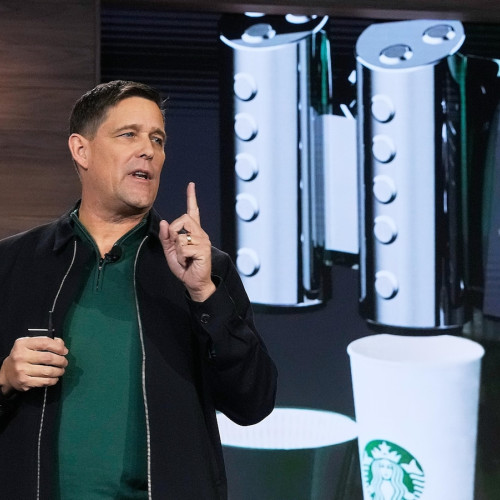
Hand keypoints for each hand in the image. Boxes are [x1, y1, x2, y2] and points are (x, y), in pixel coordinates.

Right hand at [0, 336, 67, 395]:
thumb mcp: (30, 345)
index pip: (45, 343)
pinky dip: (53, 380)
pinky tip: (55, 378)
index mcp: (23, 344)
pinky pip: (44, 381)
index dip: (58, 347)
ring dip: (59, 371)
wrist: (7, 373)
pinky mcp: (24, 382)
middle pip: (48, 358)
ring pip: (48, 371)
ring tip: (61, 370)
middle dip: (61, 360)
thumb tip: (61, 345)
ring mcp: (22, 370)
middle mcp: (21, 356)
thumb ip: (46, 342)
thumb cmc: (23, 356)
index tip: (64, 351)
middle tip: (64, 362)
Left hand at [159, 182, 215, 301]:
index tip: (191, 185)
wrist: (194, 282)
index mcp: (194, 232)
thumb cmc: (184, 267)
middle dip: (174, 231)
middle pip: (183, 219)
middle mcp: (200, 234)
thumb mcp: (170, 251)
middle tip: (176, 246)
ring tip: (184, 258)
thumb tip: (164, 222)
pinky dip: (180, 256)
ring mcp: (203, 241)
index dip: (191, 198)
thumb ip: (166, 237)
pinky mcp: (203, 250)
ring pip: (181, 235)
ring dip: (177, 249)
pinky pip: (184, 247)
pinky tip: (187, 262)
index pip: (193, 211)